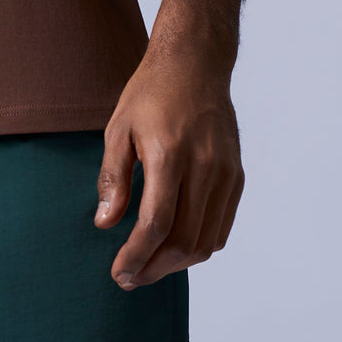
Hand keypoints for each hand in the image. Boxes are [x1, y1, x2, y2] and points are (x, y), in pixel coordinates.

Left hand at [93, 45, 244, 288]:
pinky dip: (199, 246)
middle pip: (184, 240)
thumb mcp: (118, 127)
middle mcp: (204, 167)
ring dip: (176, 264)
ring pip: (207, 241)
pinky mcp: (236, 176)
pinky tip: (174, 248)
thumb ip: (112, 177)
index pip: (157, 223)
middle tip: (128, 278)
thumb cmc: (151, 93)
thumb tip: (105, 224)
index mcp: (170, 154)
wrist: (195, 64)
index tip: (119, 273)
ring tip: (148, 267)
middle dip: (154, 267)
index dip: (137, 255)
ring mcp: (225, 173)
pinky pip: (221, 226)